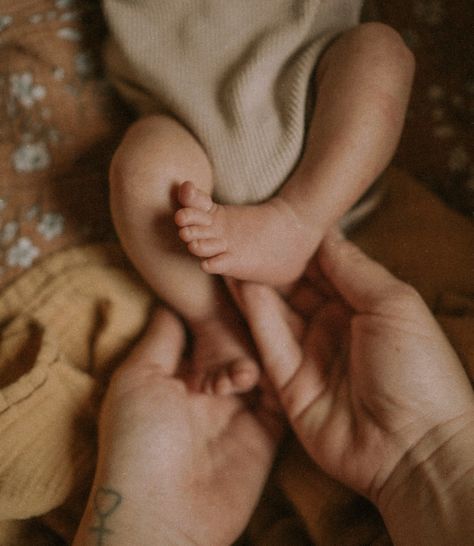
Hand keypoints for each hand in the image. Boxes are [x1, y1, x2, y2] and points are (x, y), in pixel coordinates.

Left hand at [75, 308, 281, 545]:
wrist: (161, 512)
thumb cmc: (139, 440)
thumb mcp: (138, 378)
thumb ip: (162, 339)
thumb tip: (170, 301)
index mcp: (178, 374)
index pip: (203, 330)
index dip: (218, 305)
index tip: (236, 274)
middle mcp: (210, 389)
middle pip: (237, 344)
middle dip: (249, 320)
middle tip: (267, 288)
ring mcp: (238, 411)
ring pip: (262, 365)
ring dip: (269, 344)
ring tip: (283, 312)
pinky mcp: (263, 434)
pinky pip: (280, 398)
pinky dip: (286, 374)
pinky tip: (294, 346)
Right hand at [233, 230, 473, 504]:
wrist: (414, 448)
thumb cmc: (417, 371)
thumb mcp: (394, 305)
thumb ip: (354, 269)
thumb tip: (327, 234)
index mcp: (366, 307)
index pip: (328, 268)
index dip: (303, 245)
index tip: (278, 218)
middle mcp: (336, 328)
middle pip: (298, 288)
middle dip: (274, 262)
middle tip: (246, 232)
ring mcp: (312, 355)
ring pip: (277, 311)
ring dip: (256, 283)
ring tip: (232, 250)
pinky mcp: (289, 383)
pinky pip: (268, 341)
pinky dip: (254, 313)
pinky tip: (239, 284)